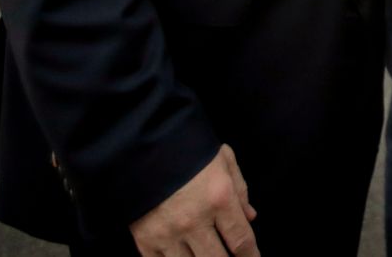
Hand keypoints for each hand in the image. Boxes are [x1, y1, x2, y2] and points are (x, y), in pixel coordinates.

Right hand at [129, 144, 257, 255]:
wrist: (141, 146)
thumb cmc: (188, 149)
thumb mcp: (223, 159)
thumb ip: (240, 190)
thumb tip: (250, 217)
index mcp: (218, 198)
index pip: (241, 240)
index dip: (251, 256)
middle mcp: (194, 221)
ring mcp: (167, 234)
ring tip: (207, 254)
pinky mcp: (145, 240)